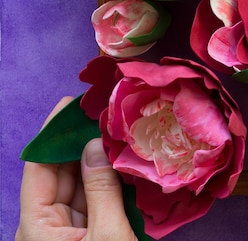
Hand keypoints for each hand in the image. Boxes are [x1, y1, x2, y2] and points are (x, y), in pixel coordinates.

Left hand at [16, 96, 136, 240]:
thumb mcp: (108, 235)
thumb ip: (102, 191)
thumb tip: (96, 145)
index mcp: (37, 226)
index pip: (39, 168)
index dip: (53, 133)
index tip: (70, 104)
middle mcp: (47, 226)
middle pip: (61, 173)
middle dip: (82, 143)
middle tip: (105, 114)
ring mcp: (68, 232)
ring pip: (82, 185)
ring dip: (100, 160)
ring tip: (118, 132)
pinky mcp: (90, 235)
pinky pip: (97, 201)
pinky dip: (110, 181)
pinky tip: (125, 161)